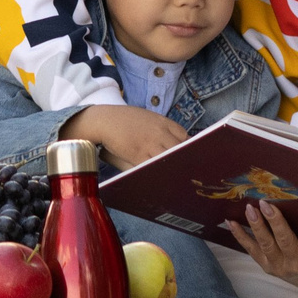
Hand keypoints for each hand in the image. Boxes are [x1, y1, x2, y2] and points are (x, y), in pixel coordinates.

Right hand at [63, 104, 187, 170]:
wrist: (104, 120)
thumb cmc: (125, 121)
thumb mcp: (148, 118)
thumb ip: (163, 130)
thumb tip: (180, 145)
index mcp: (163, 122)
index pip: (185, 136)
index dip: (191, 148)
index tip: (193, 156)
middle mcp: (159, 133)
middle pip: (181, 149)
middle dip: (186, 160)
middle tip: (190, 172)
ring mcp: (150, 144)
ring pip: (169, 159)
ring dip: (174, 168)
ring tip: (180, 179)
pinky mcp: (138, 155)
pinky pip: (153, 166)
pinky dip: (158, 173)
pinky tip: (163, 180)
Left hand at [225, 201, 297, 291]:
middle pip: (285, 241)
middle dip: (275, 222)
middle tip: (266, 204)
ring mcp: (280, 266)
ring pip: (266, 245)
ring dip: (257, 226)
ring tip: (250, 209)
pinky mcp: (267, 266)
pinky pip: (252, 250)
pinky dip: (241, 237)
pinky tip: (232, 223)